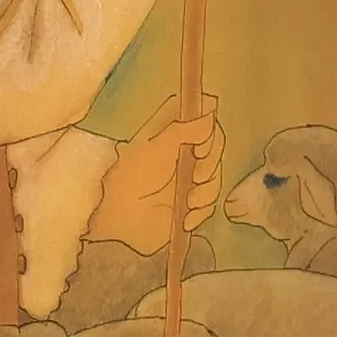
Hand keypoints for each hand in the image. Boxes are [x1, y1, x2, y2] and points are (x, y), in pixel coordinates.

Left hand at [87, 96, 224, 254]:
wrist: (122, 223)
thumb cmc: (131, 181)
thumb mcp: (156, 149)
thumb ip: (185, 130)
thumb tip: (210, 114)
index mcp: (169, 133)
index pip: (199, 116)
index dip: (208, 125)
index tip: (202, 142)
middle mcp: (181, 152)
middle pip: (214, 146)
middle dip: (210, 163)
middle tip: (196, 175)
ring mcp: (187, 179)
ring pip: (214, 176)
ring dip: (206, 191)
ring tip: (188, 201)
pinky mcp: (190, 204)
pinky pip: (209, 203)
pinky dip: (201, 211)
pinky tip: (186, 217)